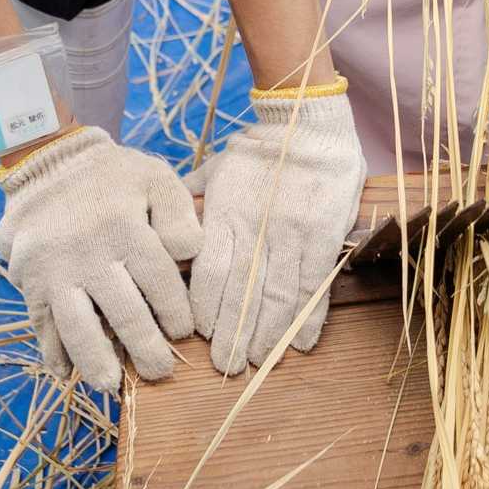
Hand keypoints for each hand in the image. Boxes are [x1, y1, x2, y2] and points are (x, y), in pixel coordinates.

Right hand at [0, 128, 201, 388]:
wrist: (46, 162)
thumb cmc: (112, 177)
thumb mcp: (154, 177)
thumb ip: (179, 212)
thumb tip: (192, 251)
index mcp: (125, 227)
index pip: (158, 281)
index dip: (175, 312)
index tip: (183, 332)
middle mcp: (89, 253)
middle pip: (123, 313)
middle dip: (145, 349)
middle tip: (160, 372)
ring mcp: (54, 270)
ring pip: (77, 326)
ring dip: (95, 362)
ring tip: (111, 386)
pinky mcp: (29, 280)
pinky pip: (40, 324)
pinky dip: (53, 351)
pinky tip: (66, 372)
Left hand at [190, 82, 367, 370]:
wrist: (308, 122)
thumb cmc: (258, 149)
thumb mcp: (215, 170)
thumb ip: (191, 203)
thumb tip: (163, 230)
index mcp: (226, 213)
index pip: (209, 272)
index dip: (205, 309)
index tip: (200, 335)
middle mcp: (256, 229)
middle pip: (241, 294)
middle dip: (232, 334)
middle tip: (225, 366)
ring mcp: (293, 235)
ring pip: (278, 297)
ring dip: (267, 335)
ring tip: (257, 361)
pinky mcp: (325, 237)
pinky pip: (314, 286)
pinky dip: (308, 319)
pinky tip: (298, 345)